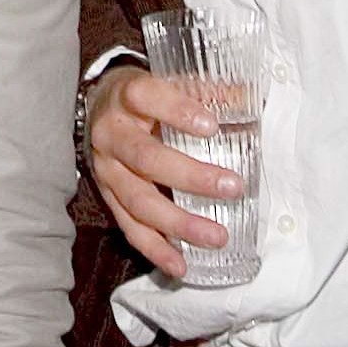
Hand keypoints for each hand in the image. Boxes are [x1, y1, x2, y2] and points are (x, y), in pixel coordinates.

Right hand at [84, 66, 244, 279]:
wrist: (98, 107)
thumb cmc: (143, 97)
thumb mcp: (167, 82)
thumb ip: (205, 90)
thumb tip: (249, 99)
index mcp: (126, 96)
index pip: (146, 97)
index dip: (177, 110)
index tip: (211, 126)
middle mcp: (111, 134)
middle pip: (145, 158)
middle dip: (190, 177)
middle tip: (232, 187)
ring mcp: (107, 170)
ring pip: (138, 200)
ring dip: (178, 222)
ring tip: (216, 236)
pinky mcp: (108, 197)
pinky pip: (129, 227)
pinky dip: (155, 248)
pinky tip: (181, 264)